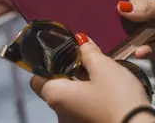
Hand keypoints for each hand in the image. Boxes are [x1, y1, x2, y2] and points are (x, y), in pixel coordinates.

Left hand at [31, 34, 154, 122]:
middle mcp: (58, 113)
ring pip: (70, 99)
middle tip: (86, 61)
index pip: (37, 78)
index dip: (47, 65)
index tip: (63, 55)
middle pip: (55, 88)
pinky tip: (105, 91)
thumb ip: (88, 52)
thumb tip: (80, 40)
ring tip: (99, 74)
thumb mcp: (103, 67)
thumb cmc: (117, 97)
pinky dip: (89, 99)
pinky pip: (81, 109)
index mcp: (55, 96)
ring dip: (81, 86)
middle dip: (69, 73)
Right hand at [117, 0, 154, 57]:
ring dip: (131, 35)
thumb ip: (148, 6)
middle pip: (136, 7)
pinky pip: (153, 45)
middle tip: (102, 19)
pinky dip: (146, 49)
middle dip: (122, 15)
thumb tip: (121, 8)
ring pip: (142, 28)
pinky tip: (139, 51)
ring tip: (117, 40)